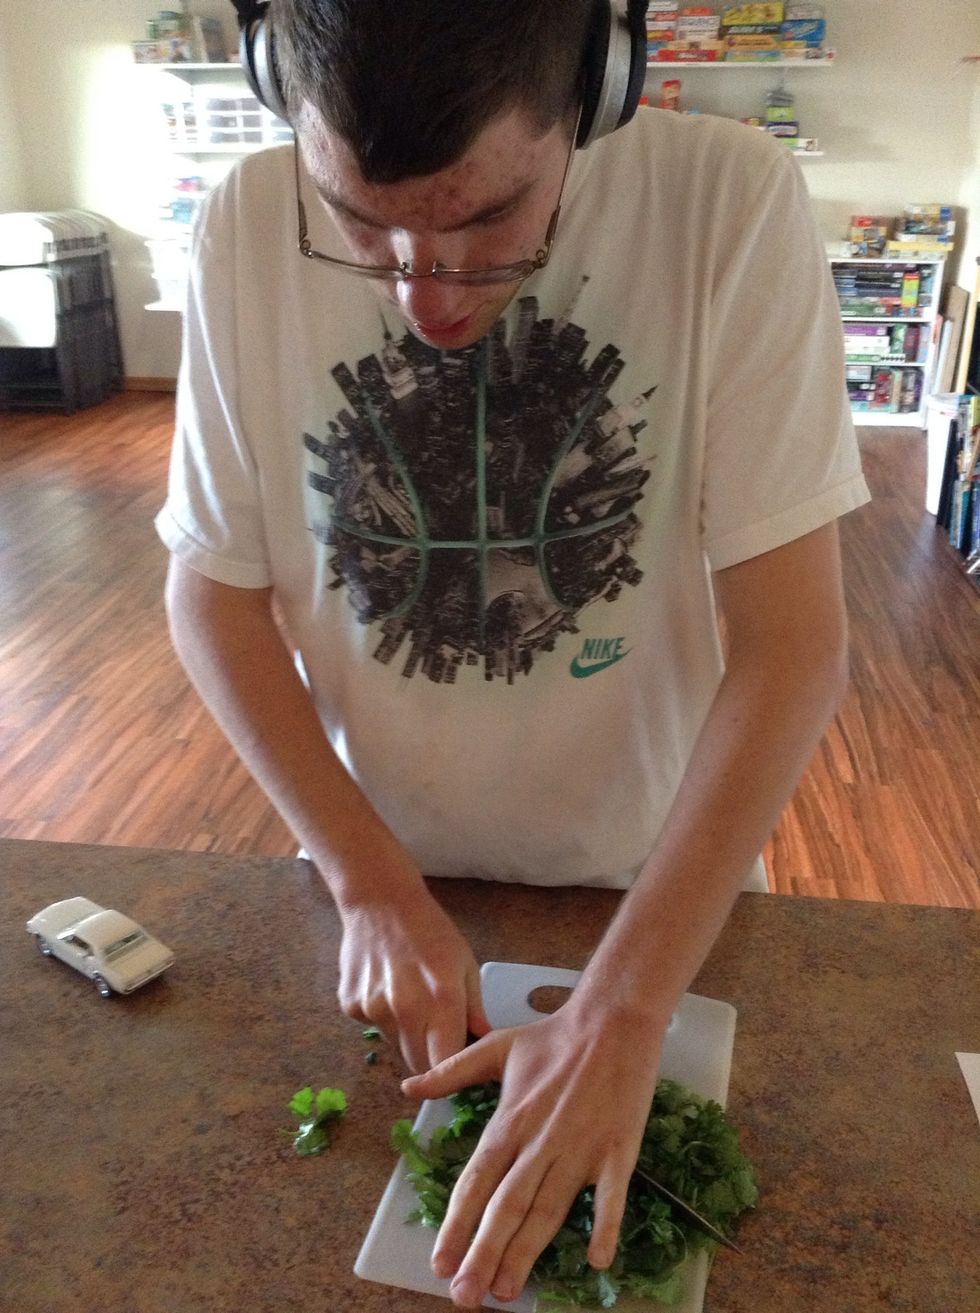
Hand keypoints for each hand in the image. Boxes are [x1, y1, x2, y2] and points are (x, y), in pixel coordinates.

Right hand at [336, 886, 490, 1072]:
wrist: (379, 901)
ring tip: (410, 1000)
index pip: (446, 1063)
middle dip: (430, 1056)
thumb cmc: (431, 930)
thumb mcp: (464, 963)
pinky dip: (383, 1018)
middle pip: (418, 1064)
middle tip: (436, 1033)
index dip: (453, 1069)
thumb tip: (482, 1041)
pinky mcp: (350, 1006)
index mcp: (441, 999)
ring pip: (395, 1046)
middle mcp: (406, 1010)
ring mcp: (374, 1009)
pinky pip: (373, 1027)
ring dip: (406, 1036)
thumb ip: (474, 1008)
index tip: (458, 1062)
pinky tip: (386, 988)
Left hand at [401, 997, 664, 1308]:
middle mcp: (540, 1142)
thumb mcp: (495, 1048)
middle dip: (484, 1254)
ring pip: (549, 1210)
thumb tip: (407, 1087)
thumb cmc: (552, 1036)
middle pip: (507, 1207)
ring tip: (508, 1290)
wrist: (612, 1019)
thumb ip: (450, 1072)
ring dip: (528, 1252)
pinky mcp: (618, 1150)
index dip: (457, 1224)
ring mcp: (580, 1149)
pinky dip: (605, 1226)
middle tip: (466, 1297)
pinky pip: (612, 1196)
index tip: (439, 1262)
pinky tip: (597, 1262)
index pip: (476, 1181)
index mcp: (509, 1121)